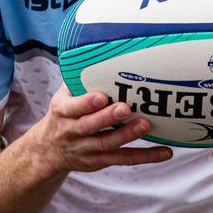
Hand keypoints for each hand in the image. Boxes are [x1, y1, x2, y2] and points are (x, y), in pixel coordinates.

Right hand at [23, 86, 171, 178]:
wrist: (48, 151)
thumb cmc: (63, 114)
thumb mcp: (62, 96)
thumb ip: (78, 79)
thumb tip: (98, 50)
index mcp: (63, 112)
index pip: (74, 108)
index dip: (87, 103)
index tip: (102, 96)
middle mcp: (72, 132)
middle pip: (90, 126)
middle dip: (108, 118)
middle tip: (126, 108)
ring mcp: (85, 149)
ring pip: (107, 144)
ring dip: (127, 135)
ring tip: (145, 125)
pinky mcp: (99, 162)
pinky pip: (123, 159)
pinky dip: (144, 156)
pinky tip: (164, 152)